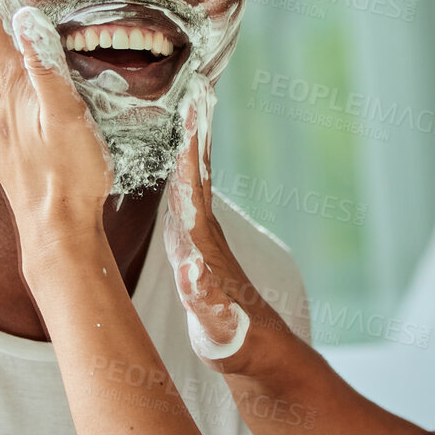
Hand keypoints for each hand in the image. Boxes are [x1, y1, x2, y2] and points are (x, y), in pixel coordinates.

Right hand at [163, 77, 277, 372]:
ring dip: (192, 139)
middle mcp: (206, 231)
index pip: (194, 188)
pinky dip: (186, 162)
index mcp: (205, 243)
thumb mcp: (218, 326)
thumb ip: (206, 301)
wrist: (254, 350)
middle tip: (195, 85)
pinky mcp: (199, 241)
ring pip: (195, 177)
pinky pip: (189, 191)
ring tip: (190, 101)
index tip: (190, 111)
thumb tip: (194, 273)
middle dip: (195, 130)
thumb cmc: (235, 340)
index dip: (190, 150)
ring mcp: (204, 234)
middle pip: (198, 170)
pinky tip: (180, 147)